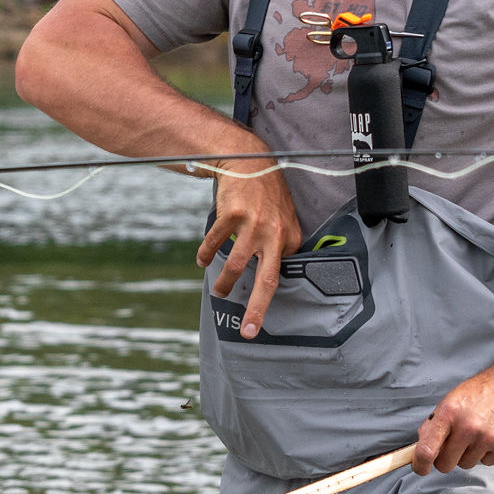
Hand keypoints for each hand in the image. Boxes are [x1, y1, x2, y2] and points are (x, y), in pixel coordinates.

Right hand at [194, 164, 302, 336]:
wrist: (249, 162)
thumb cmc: (266, 195)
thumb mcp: (283, 218)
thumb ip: (280, 244)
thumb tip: (269, 272)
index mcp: (290, 238)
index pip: (279, 276)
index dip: (266, 297)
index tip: (257, 317)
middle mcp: (274, 234)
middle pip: (266, 281)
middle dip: (256, 310)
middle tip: (249, 331)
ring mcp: (253, 224)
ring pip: (236, 266)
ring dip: (223, 283)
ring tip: (219, 291)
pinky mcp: (232, 215)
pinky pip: (215, 243)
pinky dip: (206, 254)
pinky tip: (202, 260)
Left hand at [415, 361, 493, 472]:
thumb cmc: (485, 390)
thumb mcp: (454, 399)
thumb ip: (436, 423)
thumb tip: (422, 445)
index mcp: (450, 413)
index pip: (427, 450)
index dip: (420, 464)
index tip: (421, 468)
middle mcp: (469, 427)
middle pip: (446, 464)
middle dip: (446, 458)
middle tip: (454, 444)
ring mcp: (489, 439)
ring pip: (467, 464)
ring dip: (469, 454)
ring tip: (479, 433)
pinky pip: (487, 463)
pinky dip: (488, 453)